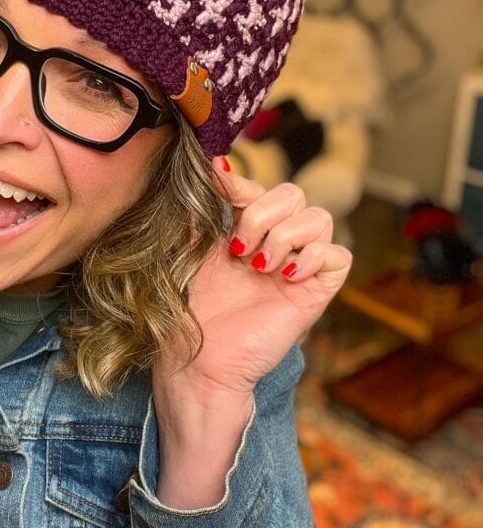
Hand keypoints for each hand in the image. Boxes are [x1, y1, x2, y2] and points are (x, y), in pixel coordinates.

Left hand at [155, 158, 352, 404]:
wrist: (200, 359)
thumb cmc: (190, 313)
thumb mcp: (188, 252)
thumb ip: (199, 213)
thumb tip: (206, 168)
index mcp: (245, 232)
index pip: (260, 188)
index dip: (243, 183)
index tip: (219, 186)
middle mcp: (275, 244)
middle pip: (293, 194)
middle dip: (262, 212)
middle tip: (238, 248)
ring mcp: (298, 267)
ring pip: (319, 217)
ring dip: (285, 235)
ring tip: (258, 266)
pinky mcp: (316, 292)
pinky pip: (338, 255)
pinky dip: (312, 257)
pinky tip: (284, 277)